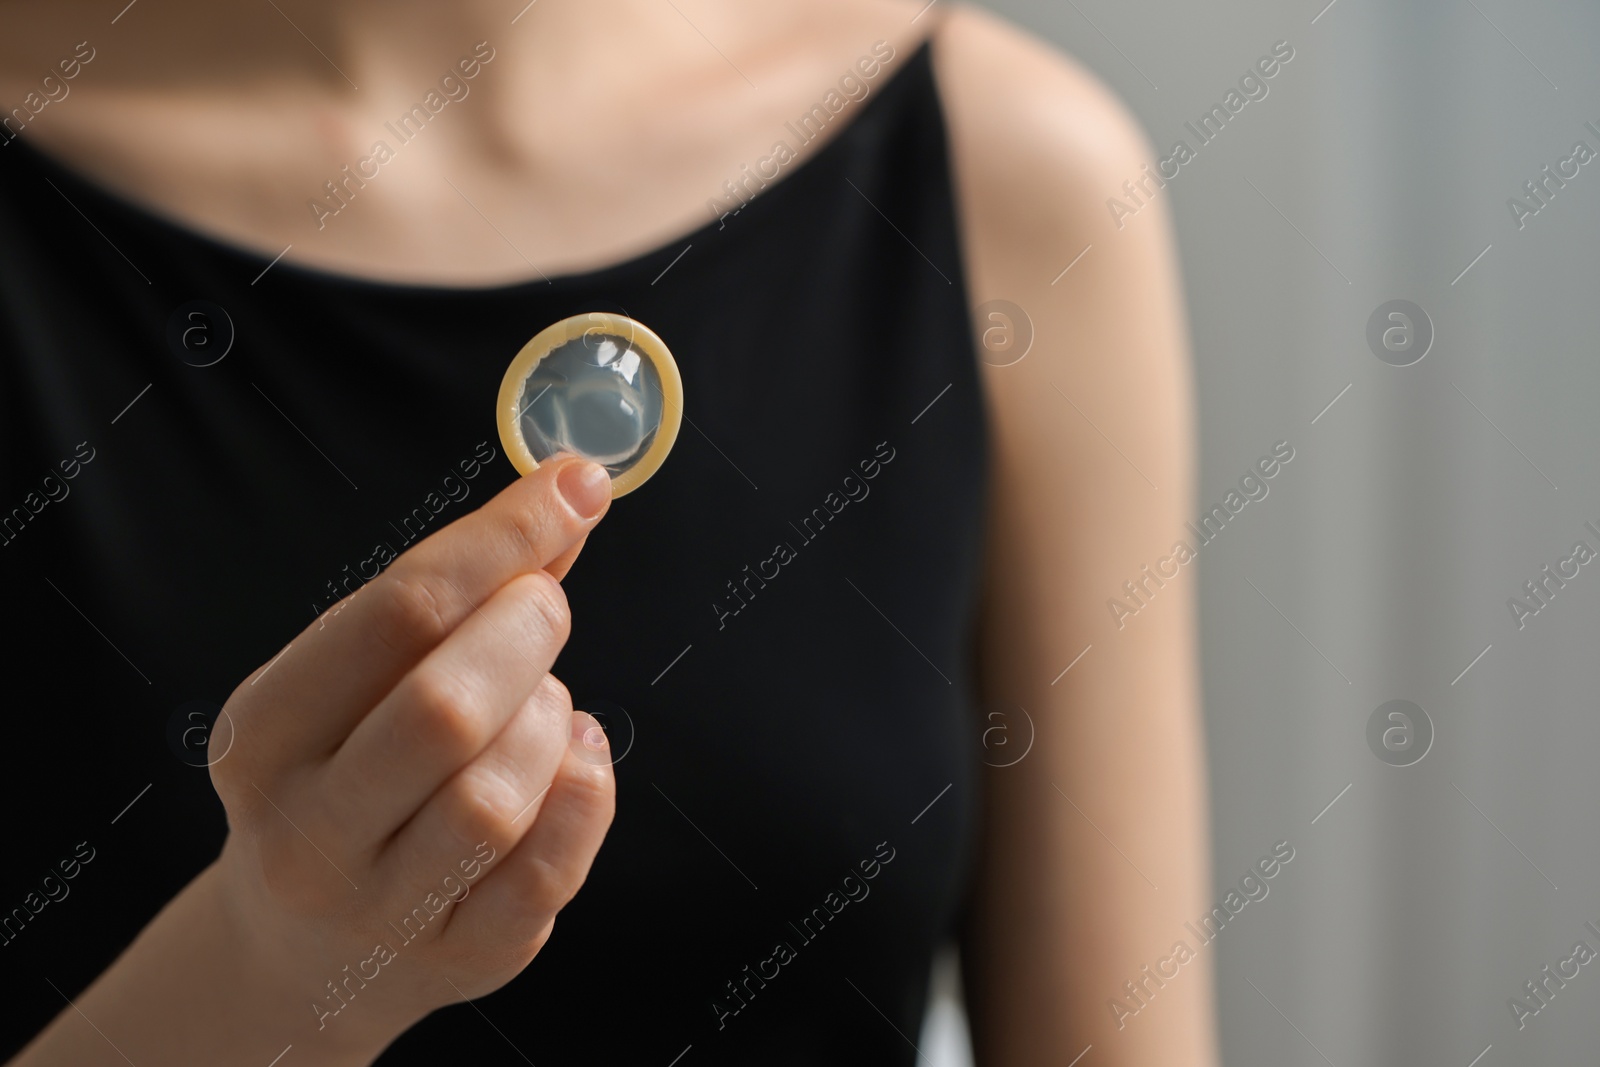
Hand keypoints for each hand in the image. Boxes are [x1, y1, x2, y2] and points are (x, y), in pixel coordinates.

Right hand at [207, 454, 616, 1049]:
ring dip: (548, 720)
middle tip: (546, 605)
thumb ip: (459, 592)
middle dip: (525, 631)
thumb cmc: (348, 772)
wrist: (307, 947)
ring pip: (495, 797)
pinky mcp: (462, 955)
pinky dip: (585, 790)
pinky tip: (574, 755)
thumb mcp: (361, 679)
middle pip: (443, 709)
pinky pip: (550, 866)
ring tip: (541, 701)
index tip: (576, 487)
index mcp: (262, 732)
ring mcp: (380, 907)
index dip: (503, 538)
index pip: (395, 612)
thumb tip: (567, 494)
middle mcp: (305, 830)